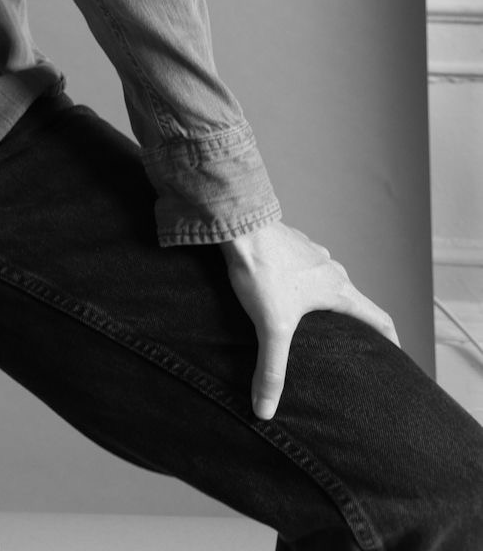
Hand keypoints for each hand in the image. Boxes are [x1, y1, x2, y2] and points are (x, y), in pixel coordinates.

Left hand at [220, 219, 398, 420]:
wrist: (238, 223)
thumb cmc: (262, 269)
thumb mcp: (271, 326)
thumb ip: (271, 370)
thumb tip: (266, 411)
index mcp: (339, 290)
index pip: (380, 319)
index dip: (392, 342)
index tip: (397, 359)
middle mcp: (331, 269)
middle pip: (353, 301)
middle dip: (354, 325)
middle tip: (349, 348)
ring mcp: (310, 253)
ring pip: (328, 282)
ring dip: (327, 301)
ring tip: (314, 323)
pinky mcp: (289, 244)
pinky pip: (303, 267)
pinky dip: (303, 282)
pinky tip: (284, 292)